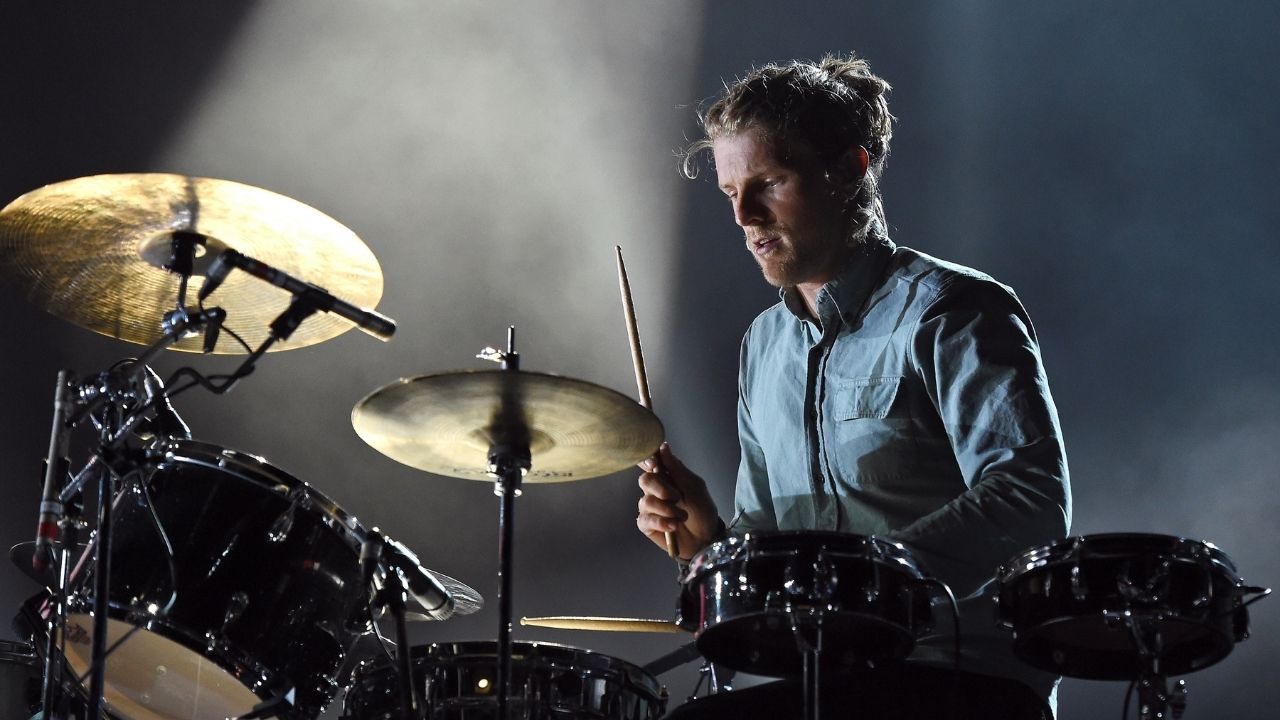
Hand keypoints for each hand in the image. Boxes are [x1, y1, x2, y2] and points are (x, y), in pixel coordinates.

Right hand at [636, 443, 719, 559]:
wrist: (706, 538)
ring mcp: (649, 507)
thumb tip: (663, 447)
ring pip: (645, 501)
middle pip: (645, 480)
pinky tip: (673, 526)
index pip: (650, 462)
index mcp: (667, 476)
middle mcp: (655, 489)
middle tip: (678, 497)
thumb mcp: (695, 487)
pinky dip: (661, 522)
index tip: (654, 464)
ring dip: (667, 509)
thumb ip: (677, 469)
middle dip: (662, 489)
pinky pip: (645, 519)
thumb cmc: (702, 511)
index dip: (648, 460)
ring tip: (682, 517)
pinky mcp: (647, 524)